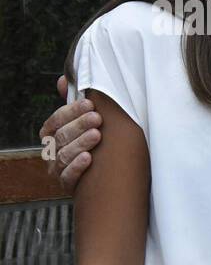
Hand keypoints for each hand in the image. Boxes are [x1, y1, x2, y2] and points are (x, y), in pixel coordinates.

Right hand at [39, 75, 100, 191]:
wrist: (104, 178)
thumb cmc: (94, 144)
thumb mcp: (86, 122)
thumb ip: (75, 104)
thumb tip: (64, 79)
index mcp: (52, 133)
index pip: (56, 120)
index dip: (71, 112)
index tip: (90, 104)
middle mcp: (51, 150)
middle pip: (60, 136)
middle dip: (79, 125)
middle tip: (97, 118)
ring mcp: (57, 168)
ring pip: (63, 155)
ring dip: (80, 143)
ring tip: (97, 135)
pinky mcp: (66, 185)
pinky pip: (67, 177)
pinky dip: (77, 167)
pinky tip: (89, 159)